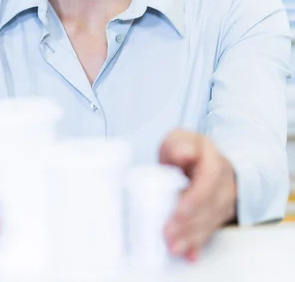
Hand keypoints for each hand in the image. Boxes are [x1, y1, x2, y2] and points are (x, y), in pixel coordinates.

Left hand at [159, 130, 236, 262]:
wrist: (198, 157)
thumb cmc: (183, 149)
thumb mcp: (176, 140)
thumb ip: (178, 145)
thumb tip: (184, 153)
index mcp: (213, 158)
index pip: (210, 180)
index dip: (196, 197)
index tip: (179, 210)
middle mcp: (225, 179)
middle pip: (212, 204)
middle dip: (190, 222)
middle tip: (168, 235)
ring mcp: (226, 197)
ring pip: (213, 220)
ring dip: (193, 236)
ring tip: (174, 247)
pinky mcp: (221, 213)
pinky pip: (212, 230)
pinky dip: (200, 243)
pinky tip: (191, 254)